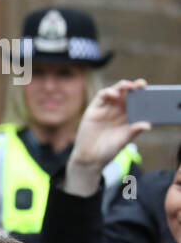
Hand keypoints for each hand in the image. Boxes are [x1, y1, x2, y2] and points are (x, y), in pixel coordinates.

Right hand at [64, 79, 148, 195]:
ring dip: (121, 86)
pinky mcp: (94, 109)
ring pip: (114, 92)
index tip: (151, 91)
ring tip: (128, 86)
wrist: (91, 157)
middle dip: (134, 86)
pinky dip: (107, 92)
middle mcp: (117, 110)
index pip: (137, 101)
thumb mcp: (124, 140)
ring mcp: (105, 109)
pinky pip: (100, 97)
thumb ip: (134, 131)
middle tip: (141, 84)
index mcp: (127, 116)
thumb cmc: (109, 149)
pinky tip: (114, 94)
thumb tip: (148, 125)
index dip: (143, 95)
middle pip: (126, 93)